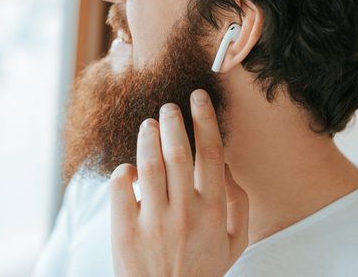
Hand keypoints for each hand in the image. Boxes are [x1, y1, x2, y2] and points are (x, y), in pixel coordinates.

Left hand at [110, 89, 248, 276]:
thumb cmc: (200, 271)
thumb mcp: (233, 244)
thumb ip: (237, 205)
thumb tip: (225, 168)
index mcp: (212, 211)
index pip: (210, 154)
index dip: (205, 120)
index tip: (198, 98)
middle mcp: (184, 212)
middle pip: (177, 152)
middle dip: (173, 121)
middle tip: (168, 107)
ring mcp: (153, 220)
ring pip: (148, 164)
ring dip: (147, 137)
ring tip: (148, 124)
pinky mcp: (125, 229)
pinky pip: (121, 187)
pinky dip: (123, 171)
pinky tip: (128, 167)